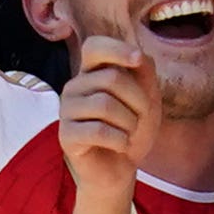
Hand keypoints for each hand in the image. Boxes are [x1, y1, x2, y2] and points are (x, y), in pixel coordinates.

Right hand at [60, 36, 159, 193]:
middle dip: (138, 101)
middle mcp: (75, 86)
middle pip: (111, 78)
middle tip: (139, 119)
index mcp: (92, 73)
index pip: (94, 46)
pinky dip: (120, 141)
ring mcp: (66, 110)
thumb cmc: (131, 129)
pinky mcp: (66, 135)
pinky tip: (120, 146)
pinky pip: (99, 131)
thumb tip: (138, 55)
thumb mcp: (147, 98)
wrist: (121, 167)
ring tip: (128, 133)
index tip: (138, 59)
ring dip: (130, 123)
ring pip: (105, 105)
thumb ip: (144, 73)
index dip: (116, 49)